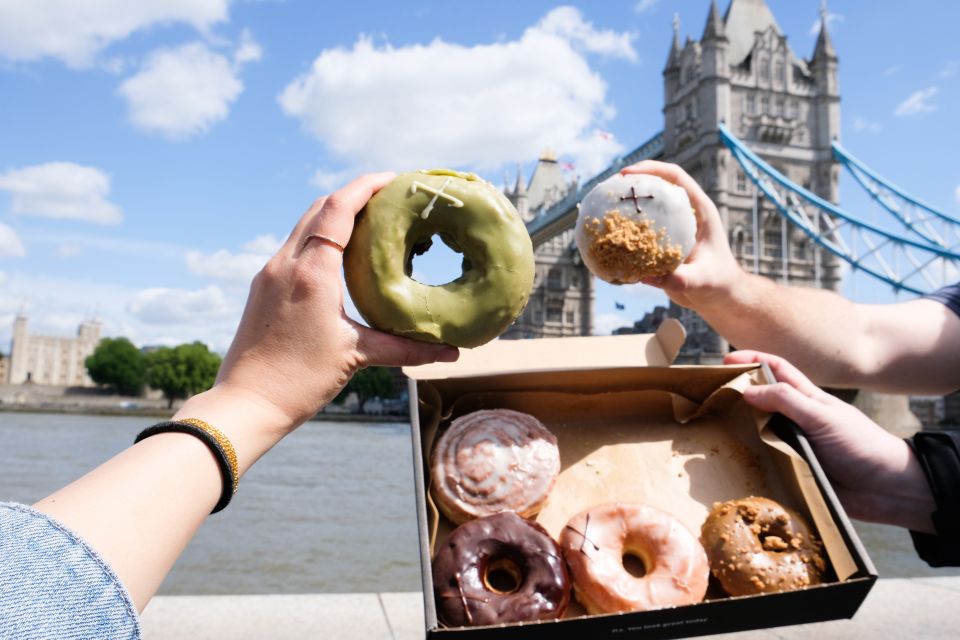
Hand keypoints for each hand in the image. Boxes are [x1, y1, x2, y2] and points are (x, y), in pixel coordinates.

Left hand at [214, 172, 458, 431]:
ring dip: (334, 213)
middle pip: (320, 207)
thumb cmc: (298, 381)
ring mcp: (270, 273)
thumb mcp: (356, 357)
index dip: (366, 186)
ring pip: (304, 224)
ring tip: (369, 220)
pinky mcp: (262, 286)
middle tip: (389, 197)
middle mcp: (286, 263)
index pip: (339, 209)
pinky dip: (319, 235)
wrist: (245, 404)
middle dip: (354, 194)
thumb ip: (407, 348)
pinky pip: (294, 245)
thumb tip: (452, 352)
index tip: (394, 179)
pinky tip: (339, 253)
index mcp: (312, 272)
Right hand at [620, 160, 743, 309]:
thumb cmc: (718, 283)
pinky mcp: (664, 240)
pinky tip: (610, 234)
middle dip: (634, 181)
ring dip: (628, 203)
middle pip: (658, 184)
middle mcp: (686, 213)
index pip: (676, 177)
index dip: (652, 169)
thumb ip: (679, 278)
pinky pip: (642, 228)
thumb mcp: (701, 280)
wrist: (719, 295)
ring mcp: (674, 226)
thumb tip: (646, 277)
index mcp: (700, 210)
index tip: (627, 173)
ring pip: (649, 205)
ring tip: (604, 206)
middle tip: (610, 187)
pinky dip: (626, 227)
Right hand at [725, 350, 935, 532]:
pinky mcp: (792, 470)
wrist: (886, 489)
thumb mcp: (822, 416)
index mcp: (806, 398)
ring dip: (737, 430)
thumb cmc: (860, 445)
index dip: (751, 360)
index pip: (775, 369)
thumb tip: (746, 390)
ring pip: (757, 432)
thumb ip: (786, 401)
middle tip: (706, 397)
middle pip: (760, 399)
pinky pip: (764, 462)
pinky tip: (730, 462)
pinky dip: (748, 460)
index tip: (724, 362)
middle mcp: (796, 419)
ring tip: (710, 429)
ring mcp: (793, 445)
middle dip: (735, 394)